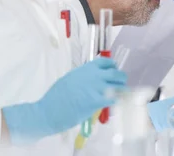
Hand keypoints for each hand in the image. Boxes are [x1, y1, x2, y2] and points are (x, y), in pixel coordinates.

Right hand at [2, 57, 126, 144]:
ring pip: (118, 86)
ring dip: (122, 89)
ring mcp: (96, 88)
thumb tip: (93, 80)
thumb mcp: (70, 79)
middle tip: (122, 82)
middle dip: (121, 77)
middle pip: (116, 73)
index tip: (114, 70)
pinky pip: (114, 99)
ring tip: (122, 93)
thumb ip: (84, 77)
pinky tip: (115, 103)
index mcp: (86, 69)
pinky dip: (117, 101)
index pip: (106, 62)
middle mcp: (93, 76)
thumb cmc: (57, 96)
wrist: (50, 110)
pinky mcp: (97, 102)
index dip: (112, 66)